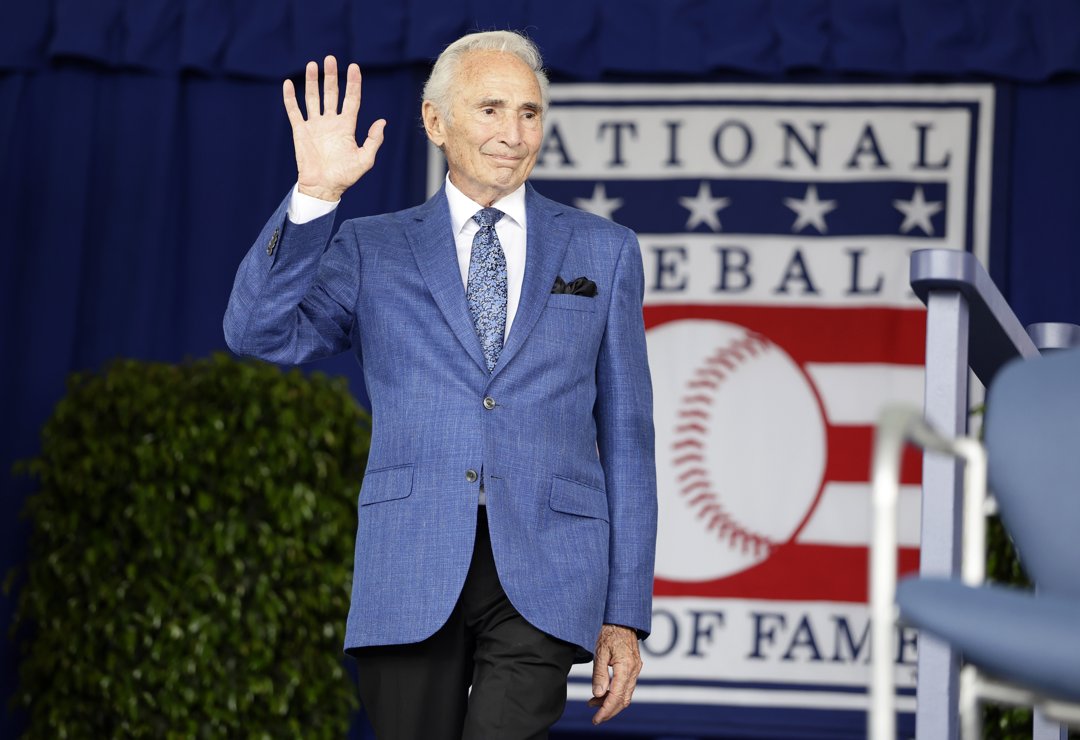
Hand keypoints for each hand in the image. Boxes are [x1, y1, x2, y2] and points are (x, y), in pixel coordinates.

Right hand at [282, 55, 385, 201]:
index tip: (354, 67)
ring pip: (313, 98)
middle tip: (330, 59)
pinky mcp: (301, 131)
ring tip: (312, 65)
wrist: (324, 188)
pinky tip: (289, 84)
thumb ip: (373, 140)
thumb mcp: (365, 160)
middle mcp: (331, 122)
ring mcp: (315, 125)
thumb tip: (382, 121)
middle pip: (331, 93)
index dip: (353, 84)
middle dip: (331, 76)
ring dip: (312, 81)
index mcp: (346, 127)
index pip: (351, 99)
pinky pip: (294, 111)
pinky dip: (291, 98)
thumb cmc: (345, 176)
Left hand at [588, 624, 641, 724]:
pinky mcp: (634, 666)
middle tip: (595, 717)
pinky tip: (603, 692)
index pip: (617, 696)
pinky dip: (615, 693)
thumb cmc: (609, 631)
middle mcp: (634, 670)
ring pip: (626, 694)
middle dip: (609, 710)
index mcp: (626, 667)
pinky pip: (627, 686)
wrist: (621, 617)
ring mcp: (636, 668)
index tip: (596, 719)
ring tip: (593, 703)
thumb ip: (599, 674)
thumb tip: (598, 694)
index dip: (606, 710)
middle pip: (624, 699)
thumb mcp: (600, 652)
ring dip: (611, 702)